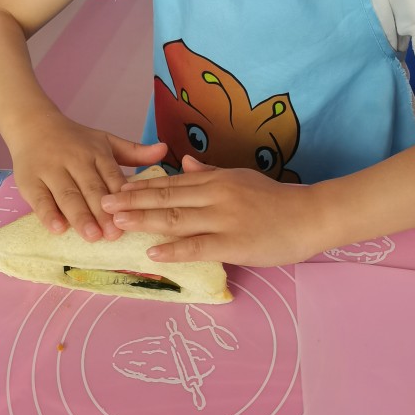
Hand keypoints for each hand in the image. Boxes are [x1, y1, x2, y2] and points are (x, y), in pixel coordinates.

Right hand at [8, 110, 166, 240]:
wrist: (33, 124)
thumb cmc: (75, 140)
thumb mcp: (105, 141)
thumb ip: (134, 152)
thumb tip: (165, 150)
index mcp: (96, 152)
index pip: (111, 176)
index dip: (122, 197)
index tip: (133, 216)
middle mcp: (75, 160)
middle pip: (90, 188)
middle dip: (102, 212)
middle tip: (114, 234)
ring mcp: (51, 170)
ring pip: (67, 195)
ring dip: (80, 216)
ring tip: (92, 236)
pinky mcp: (30, 180)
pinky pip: (40, 199)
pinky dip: (48, 214)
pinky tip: (58, 229)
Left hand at [100, 155, 325, 266]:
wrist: (310, 216)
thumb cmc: (277, 201)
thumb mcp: (242, 178)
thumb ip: (212, 172)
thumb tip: (186, 162)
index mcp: (217, 179)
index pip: (172, 181)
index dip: (142, 186)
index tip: (116, 188)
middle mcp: (216, 195)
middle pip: (167, 197)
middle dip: (132, 201)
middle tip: (103, 203)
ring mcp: (224, 219)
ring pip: (176, 219)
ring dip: (143, 221)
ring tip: (118, 223)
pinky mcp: (234, 243)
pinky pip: (197, 246)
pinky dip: (173, 249)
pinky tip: (152, 252)